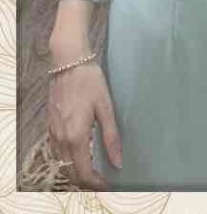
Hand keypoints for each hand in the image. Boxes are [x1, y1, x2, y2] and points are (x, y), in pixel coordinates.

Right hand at [46, 61, 122, 189]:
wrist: (69, 61)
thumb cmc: (90, 81)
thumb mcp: (105, 107)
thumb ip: (111, 137)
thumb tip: (117, 162)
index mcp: (76, 136)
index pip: (83, 172)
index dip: (96, 183)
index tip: (109, 184)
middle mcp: (61, 138)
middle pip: (71, 172)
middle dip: (86, 180)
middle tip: (103, 179)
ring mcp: (53, 132)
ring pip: (63, 163)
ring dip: (76, 170)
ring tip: (94, 167)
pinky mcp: (49, 125)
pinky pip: (57, 150)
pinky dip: (68, 158)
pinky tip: (80, 151)